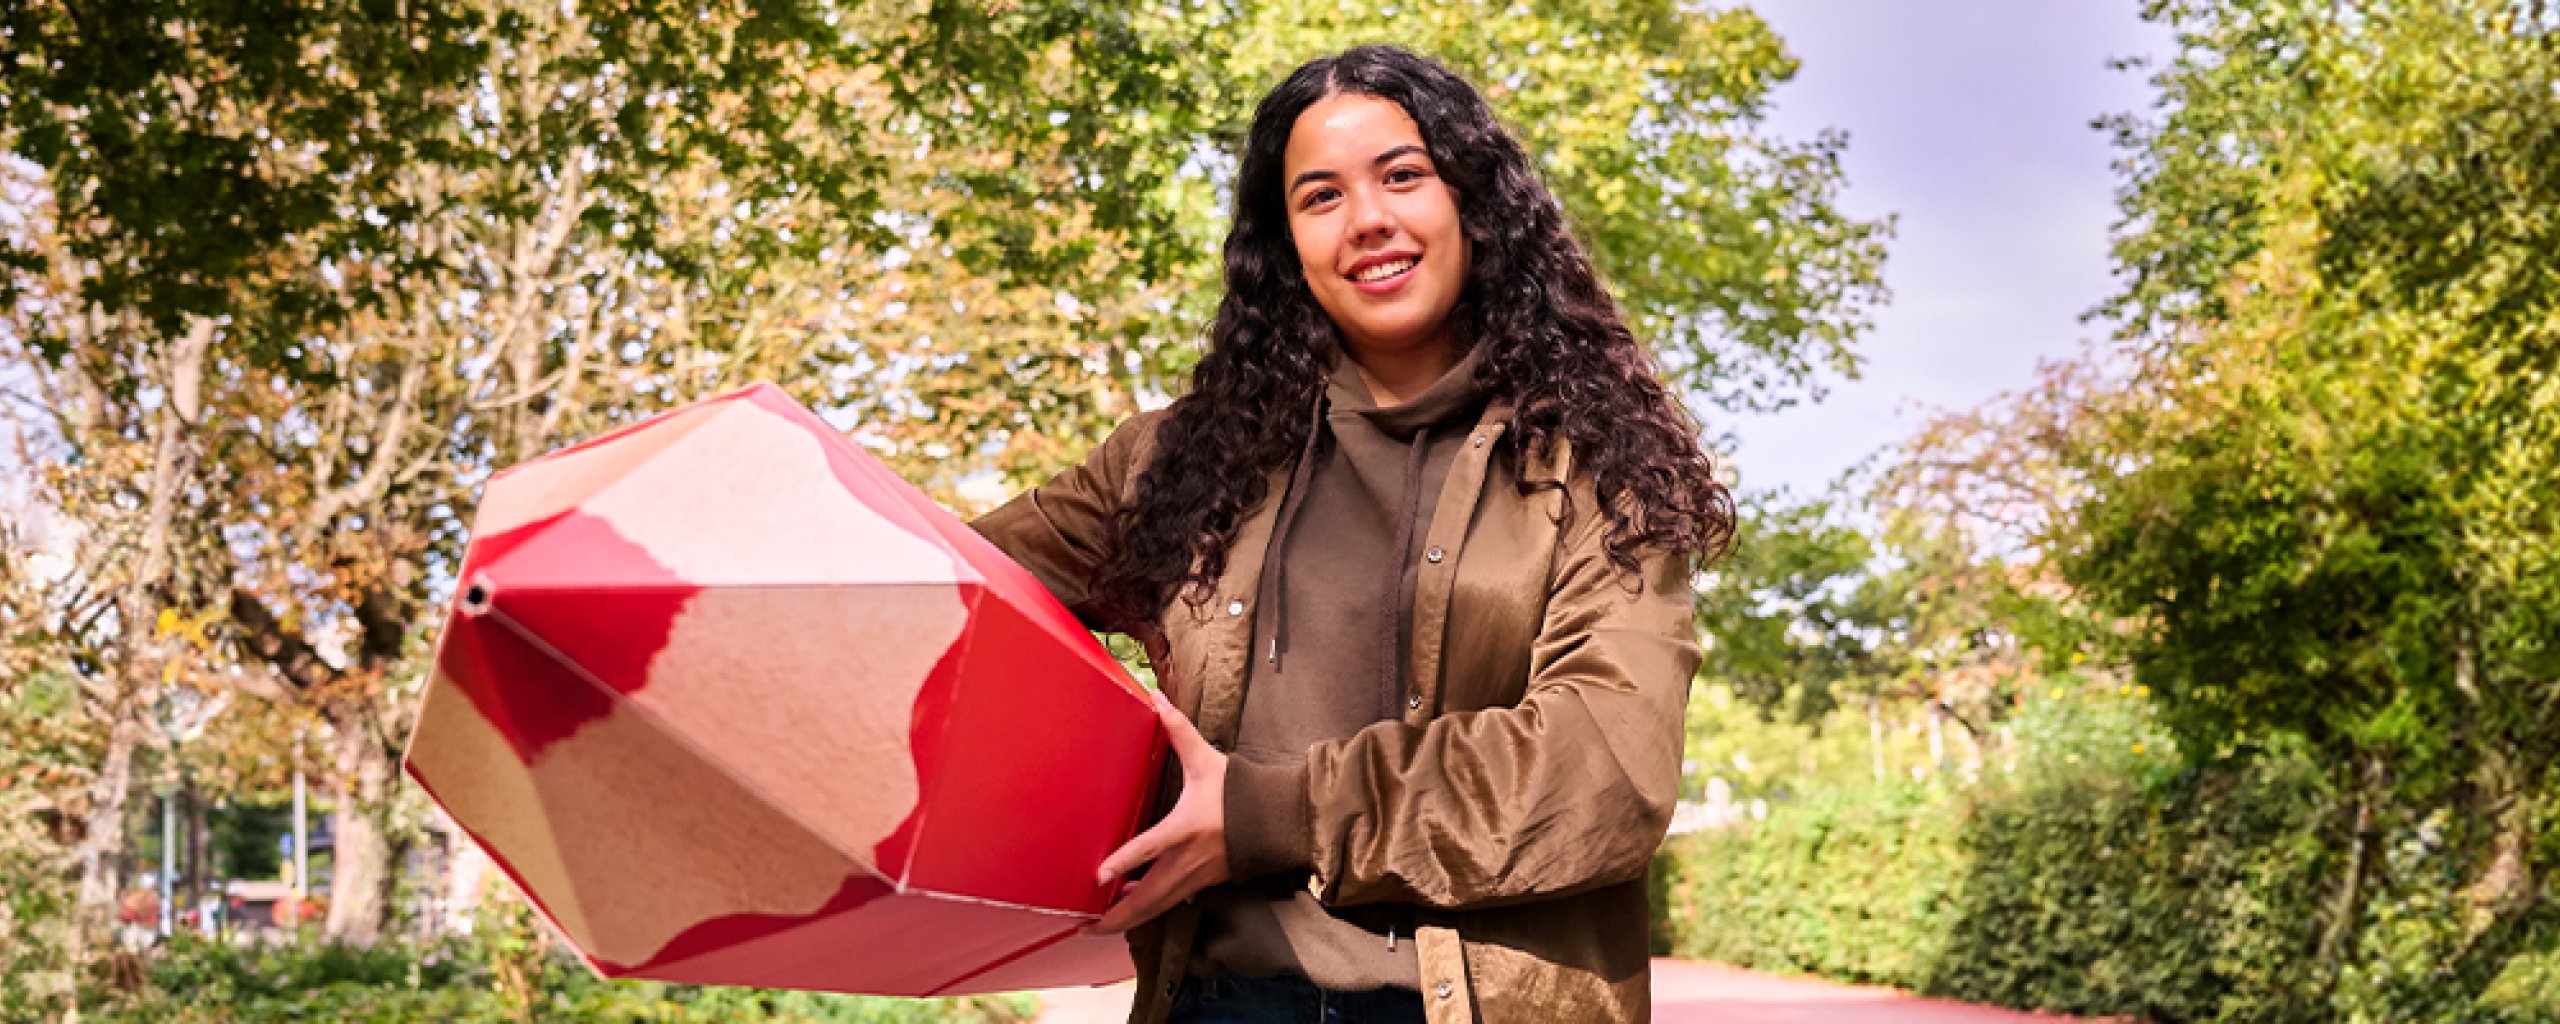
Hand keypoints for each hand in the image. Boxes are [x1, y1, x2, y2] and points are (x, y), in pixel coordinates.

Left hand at [1087, 688, 1230, 934]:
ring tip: (1094, 928)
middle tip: (1082, 927)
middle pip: (1147, 898)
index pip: (1151, 847)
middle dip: (1114, 917)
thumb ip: (1178, 730)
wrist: (1275, 820)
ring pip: (1155, 908)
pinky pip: (1165, 905)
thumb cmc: (1238, 790)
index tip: (1098, 876)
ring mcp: (1193, 878)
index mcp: (1186, 828)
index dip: (1125, 862)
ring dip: (1124, 921)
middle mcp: (1187, 860)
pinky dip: (1143, 911)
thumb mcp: (1206, 759)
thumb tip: (1157, 696)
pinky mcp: (1198, 885)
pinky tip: (1124, 908)